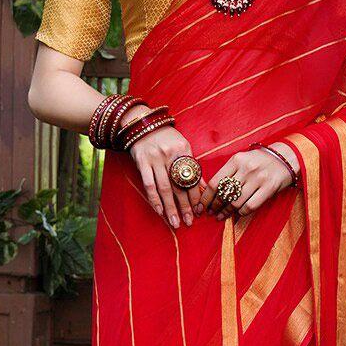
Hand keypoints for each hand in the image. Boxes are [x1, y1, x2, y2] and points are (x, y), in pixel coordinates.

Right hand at [123, 111, 201, 228]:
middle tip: (189, 222)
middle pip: (179, 185)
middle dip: (185, 206)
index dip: (196, 196)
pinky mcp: (142, 162)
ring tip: (175, 222)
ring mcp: (155, 158)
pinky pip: (149, 184)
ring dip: (170, 208)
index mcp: (184, 150)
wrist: (142, 123)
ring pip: (165, 188)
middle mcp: (170, 154)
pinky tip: (159, 211)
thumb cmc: (166, 137)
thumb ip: (192, 166)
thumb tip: (204, 188)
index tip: (199, 211)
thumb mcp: (182, 146)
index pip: (192, 177)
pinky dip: (154, 199)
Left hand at [197, 143, 298, 220]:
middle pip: (224, 194)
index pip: (215, 182)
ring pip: (235, 202)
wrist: (285, 157)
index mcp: (236, 160)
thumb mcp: (242, 160)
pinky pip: (250, 206)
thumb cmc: (259, 161)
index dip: (206, 197)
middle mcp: (246, 168)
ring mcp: (258, 179)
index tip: (201, 206)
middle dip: (215, 206)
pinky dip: (241, 212)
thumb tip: (210, 193)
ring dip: (226, 212)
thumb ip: (228, 173)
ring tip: (222, 215)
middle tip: (211, 212)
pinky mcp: (269, 188)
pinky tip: (238, 213)